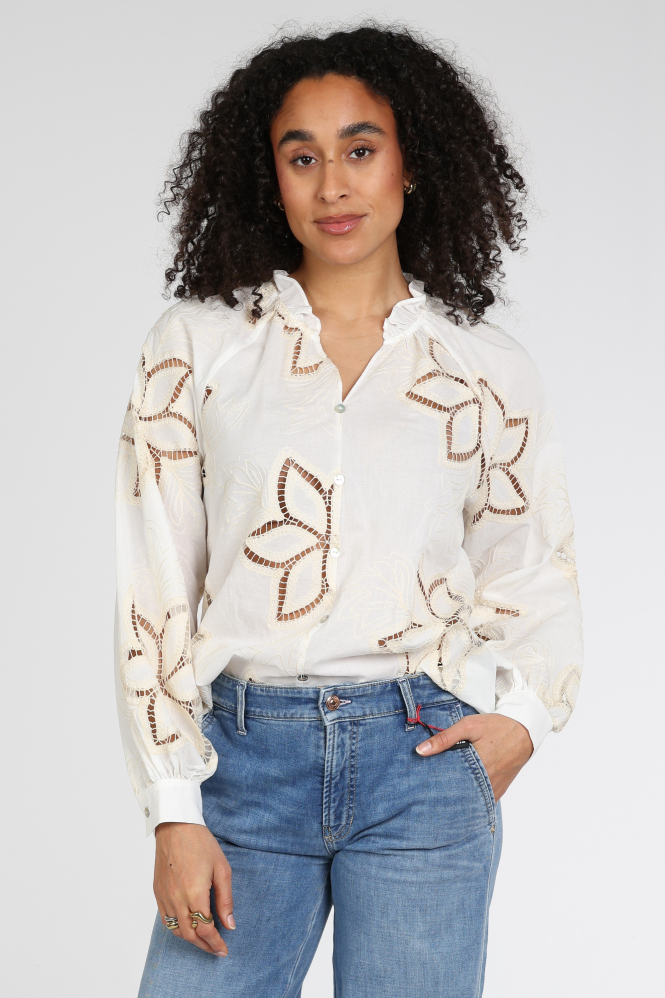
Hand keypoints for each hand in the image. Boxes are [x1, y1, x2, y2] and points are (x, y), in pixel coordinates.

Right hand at [154, 822, 234, 955]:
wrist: (176, 826)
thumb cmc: (201, 844)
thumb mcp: (222, 869)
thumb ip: (225, 900)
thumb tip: (230, 924)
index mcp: (195, 893)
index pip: (204, 929)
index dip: (215, 943)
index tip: (223, 950)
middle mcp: (176, 899)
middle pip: (189, 935)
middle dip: (204, 945)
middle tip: (216, 949)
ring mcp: (164, 896)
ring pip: (175, 930)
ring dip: (190, 939)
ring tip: (203, 939)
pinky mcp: (157, 892)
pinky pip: (165, 919)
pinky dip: (177, 928)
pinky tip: (187, 925)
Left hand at [415, 713, 532, 800]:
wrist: (524, 731)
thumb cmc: (496, 726)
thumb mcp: (468, 726)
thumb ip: (444, 738)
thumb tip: (420, 750)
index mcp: (478, 764)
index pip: (450, 782)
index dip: (436, 783)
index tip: (424, 783)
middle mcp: (487, 781)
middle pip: (459, 794)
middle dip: (445, 792)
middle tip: (430, 789)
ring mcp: (494, 788)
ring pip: (471, 799)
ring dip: (459, 795)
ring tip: (444, 791)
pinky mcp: (499, 791)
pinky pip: (483, 799)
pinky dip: (472, 797)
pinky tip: (461, 792)